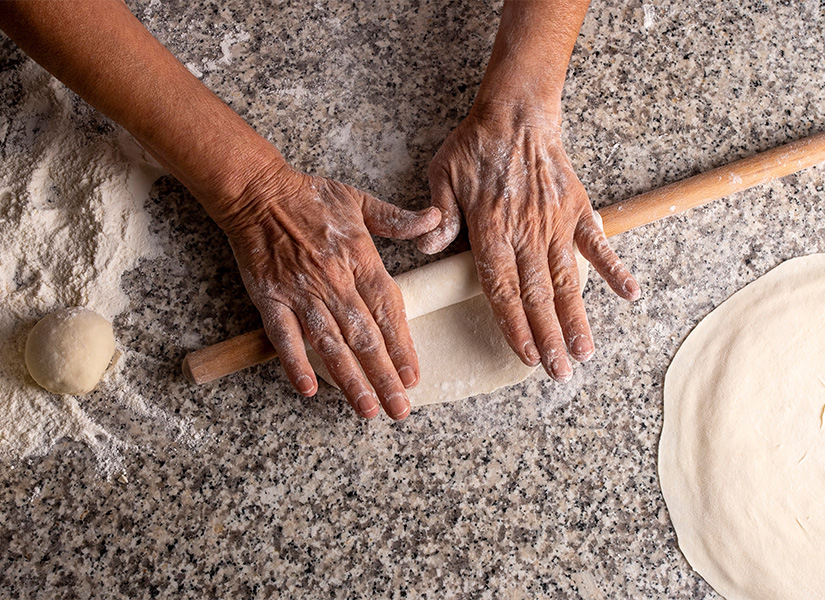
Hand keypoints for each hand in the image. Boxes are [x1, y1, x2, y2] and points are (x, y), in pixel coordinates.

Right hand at [221, 160, 440, 419]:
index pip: (387, 309)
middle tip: (400, 409)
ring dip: (349, 379)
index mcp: (359, 257)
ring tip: (367, 409)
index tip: (413, 375)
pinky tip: (308, 389)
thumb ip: (398, 219)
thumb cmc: (310, 197)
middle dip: (384, 375)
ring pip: (330, 343)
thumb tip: (436, 219)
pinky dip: (294, 362)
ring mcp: (301, 292)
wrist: (257, 192)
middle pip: (364, 335)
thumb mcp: (360, 201)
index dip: (401, 344)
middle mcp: (334, 280)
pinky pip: (284, 336)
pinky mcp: (270, 298)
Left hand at [418, 107, 638, 380]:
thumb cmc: (474, 147)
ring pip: (566, 279)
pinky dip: (613, 267)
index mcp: (490, 230)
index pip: (502, 289)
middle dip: (548, 338)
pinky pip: (598, 242)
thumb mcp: (442, 176)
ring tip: (586, 352)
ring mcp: (555, 223)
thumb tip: (428, 250)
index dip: (515, 326)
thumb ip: (438, 217)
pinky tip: (629, 294)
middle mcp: (526, 233)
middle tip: (560, 373)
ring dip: (577, 318)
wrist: (515, 112)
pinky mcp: (576, 209)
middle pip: (537, 295)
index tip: (527, 356)